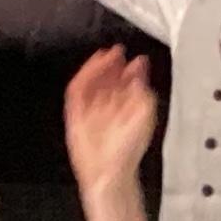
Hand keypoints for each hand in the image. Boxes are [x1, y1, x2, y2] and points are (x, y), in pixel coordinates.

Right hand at [61, 45, 160, 192]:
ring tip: (106, 54)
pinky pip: (77, 90)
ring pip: (94, 81)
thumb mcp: (145, 115)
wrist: (108, 169)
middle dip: (115, 64)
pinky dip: (84, 76)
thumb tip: (139, 73)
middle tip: (118, 51)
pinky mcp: (76, 114)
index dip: (133, 70)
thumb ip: (142, 92)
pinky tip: (92, 66)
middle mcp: (110, 108)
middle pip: (111, 79)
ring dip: (99, 66)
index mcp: (127, 109)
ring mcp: (92, 110)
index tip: (137, 59)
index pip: (129, 84)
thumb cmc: (127, 150)